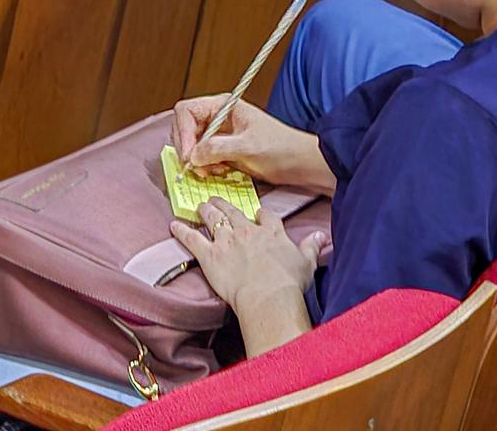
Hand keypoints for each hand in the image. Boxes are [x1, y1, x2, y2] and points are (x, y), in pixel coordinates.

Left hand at [170, 198, 328, 315]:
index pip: (264, 216)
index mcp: (271, 232)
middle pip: (234, 213)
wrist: (267, 295)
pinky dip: (182, 231)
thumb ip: (312, 246)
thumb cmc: (289, 282)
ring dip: (206, 211)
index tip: (257, 213)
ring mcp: (226, 241)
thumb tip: (322, 236)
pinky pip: (192, 239)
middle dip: (225, 205)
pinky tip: (174, 225)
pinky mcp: (209, 255)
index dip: (260, 214)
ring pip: (213, 219)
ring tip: (201, 205)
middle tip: (217, 199)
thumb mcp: (307, 262)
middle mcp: (247, 231)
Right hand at [171, 96, 333, 189]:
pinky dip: (204, 166)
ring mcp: (220, 134)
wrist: (300, 163)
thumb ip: (217, 148)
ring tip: (212, 170)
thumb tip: (192, 155)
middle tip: (198, 167)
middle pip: (185, 128)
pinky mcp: (223, 150)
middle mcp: (219, 117)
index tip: (189, 155)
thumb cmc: (282, 148)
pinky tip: (218, 172)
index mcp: (224, 106)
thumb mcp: (248, 147)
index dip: (183, 132)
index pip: (186, 111)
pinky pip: (202, 157)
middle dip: (189, 149)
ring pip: (192, 145)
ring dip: (196, 160)